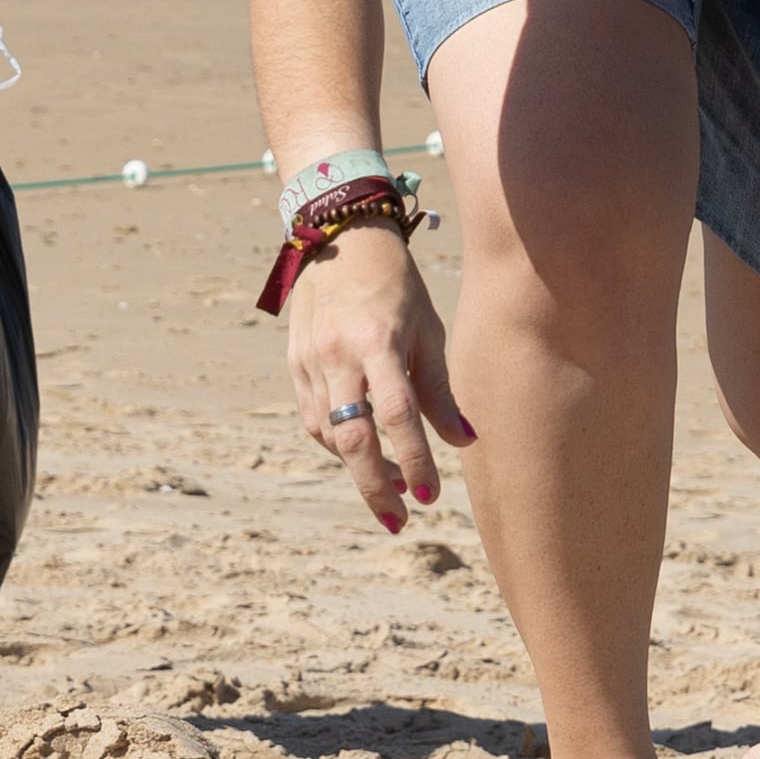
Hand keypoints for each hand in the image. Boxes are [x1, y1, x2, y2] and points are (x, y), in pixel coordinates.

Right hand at [286, 230, 474, 533]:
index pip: (397, 415)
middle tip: (399, 521)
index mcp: (380, 342)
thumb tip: (464, 442)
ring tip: (394, 486)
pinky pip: (314, 418)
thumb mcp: (429, 330)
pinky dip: (338, 444)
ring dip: (358, 468)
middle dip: (375, 486)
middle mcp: (339, 355)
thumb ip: (440, 390)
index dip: (415, 459)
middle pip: (352, 438)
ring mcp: (310, 361)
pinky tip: (363, 452)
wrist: (341, 238)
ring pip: (328, 435)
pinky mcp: (294, 364)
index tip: (430, 496)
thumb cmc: (398, 286)